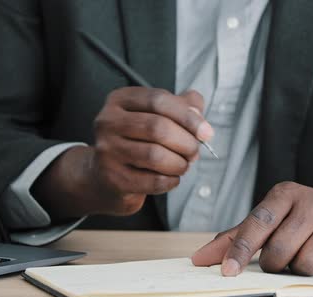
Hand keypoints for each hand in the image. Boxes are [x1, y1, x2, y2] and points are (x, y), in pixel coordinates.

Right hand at [33, 87, 213, 218]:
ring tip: (184, 165)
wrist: (106, 176)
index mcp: (120, 100)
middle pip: (158, 127)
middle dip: (186, 142)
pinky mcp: (111, 177)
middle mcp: (107, 122)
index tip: (207, 132)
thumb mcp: (156, 116)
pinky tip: (171, 178)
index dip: (188, 116)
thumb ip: (181, 106)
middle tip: (195, 152)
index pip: (158, 100)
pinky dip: (170, 181)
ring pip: (155, 155)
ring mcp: (106, 150)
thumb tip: (198, 111)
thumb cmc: (138, 141)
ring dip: (179, 163)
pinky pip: (152, 180)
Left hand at [191, 182, 312, 276]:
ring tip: (304, 253)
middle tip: (279, 257)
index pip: (257, 225)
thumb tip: (199, 259)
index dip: (240, 251)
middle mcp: (311, 203)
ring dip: (299, 268)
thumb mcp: (268, 218)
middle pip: (279, 251)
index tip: (227, 271)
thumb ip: (233, 238)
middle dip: (274, 263)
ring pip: (305, 264)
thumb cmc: (299, 217)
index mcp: (284, 194)